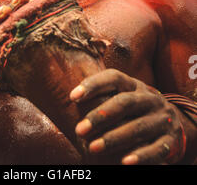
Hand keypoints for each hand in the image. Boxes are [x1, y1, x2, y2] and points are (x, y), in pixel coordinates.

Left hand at [70, 69, 185, 164]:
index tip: (72, 97)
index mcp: (134, 85)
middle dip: (100, 116)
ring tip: (92, 148)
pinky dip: (141, 156)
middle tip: (79, 130)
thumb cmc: (133, 111)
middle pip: (125, 102)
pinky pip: (157, 149)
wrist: (170, 124)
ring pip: (138, 127)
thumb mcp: (122, 98)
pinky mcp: (171, 140)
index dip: (93, 84)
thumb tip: (69, 98)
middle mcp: (150, 98)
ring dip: (114, 138)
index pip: (114, 77)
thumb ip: (101, 97)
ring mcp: (162, 118)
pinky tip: (124, 162)